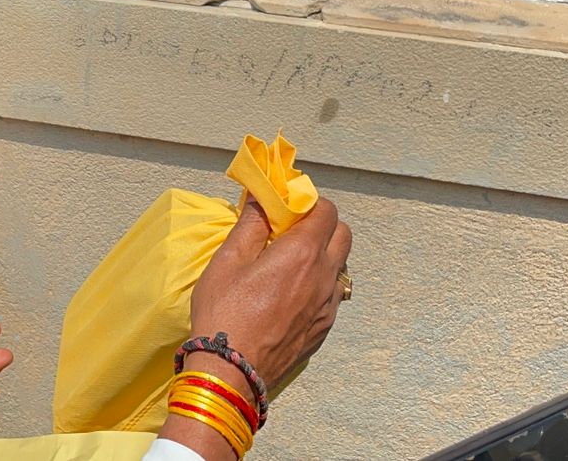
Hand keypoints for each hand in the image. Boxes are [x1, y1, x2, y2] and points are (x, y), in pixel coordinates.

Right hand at [158, 199, 350, 460]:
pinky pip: (331, 295)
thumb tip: (262, 198)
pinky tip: (291, 292)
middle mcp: (324, 276)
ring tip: (290, 263)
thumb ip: (251, 224)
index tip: (287, 208)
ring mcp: (327, 305)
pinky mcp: (323, 328)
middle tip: (291, 231)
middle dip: (322, 225)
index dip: (308, 203)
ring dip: (323, 255)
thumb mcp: (228, 259)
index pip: (326, 211)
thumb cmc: (225, 311)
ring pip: (340, 266)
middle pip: (343, 235)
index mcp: (303, 252)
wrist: (232, 369)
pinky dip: (319, 283)